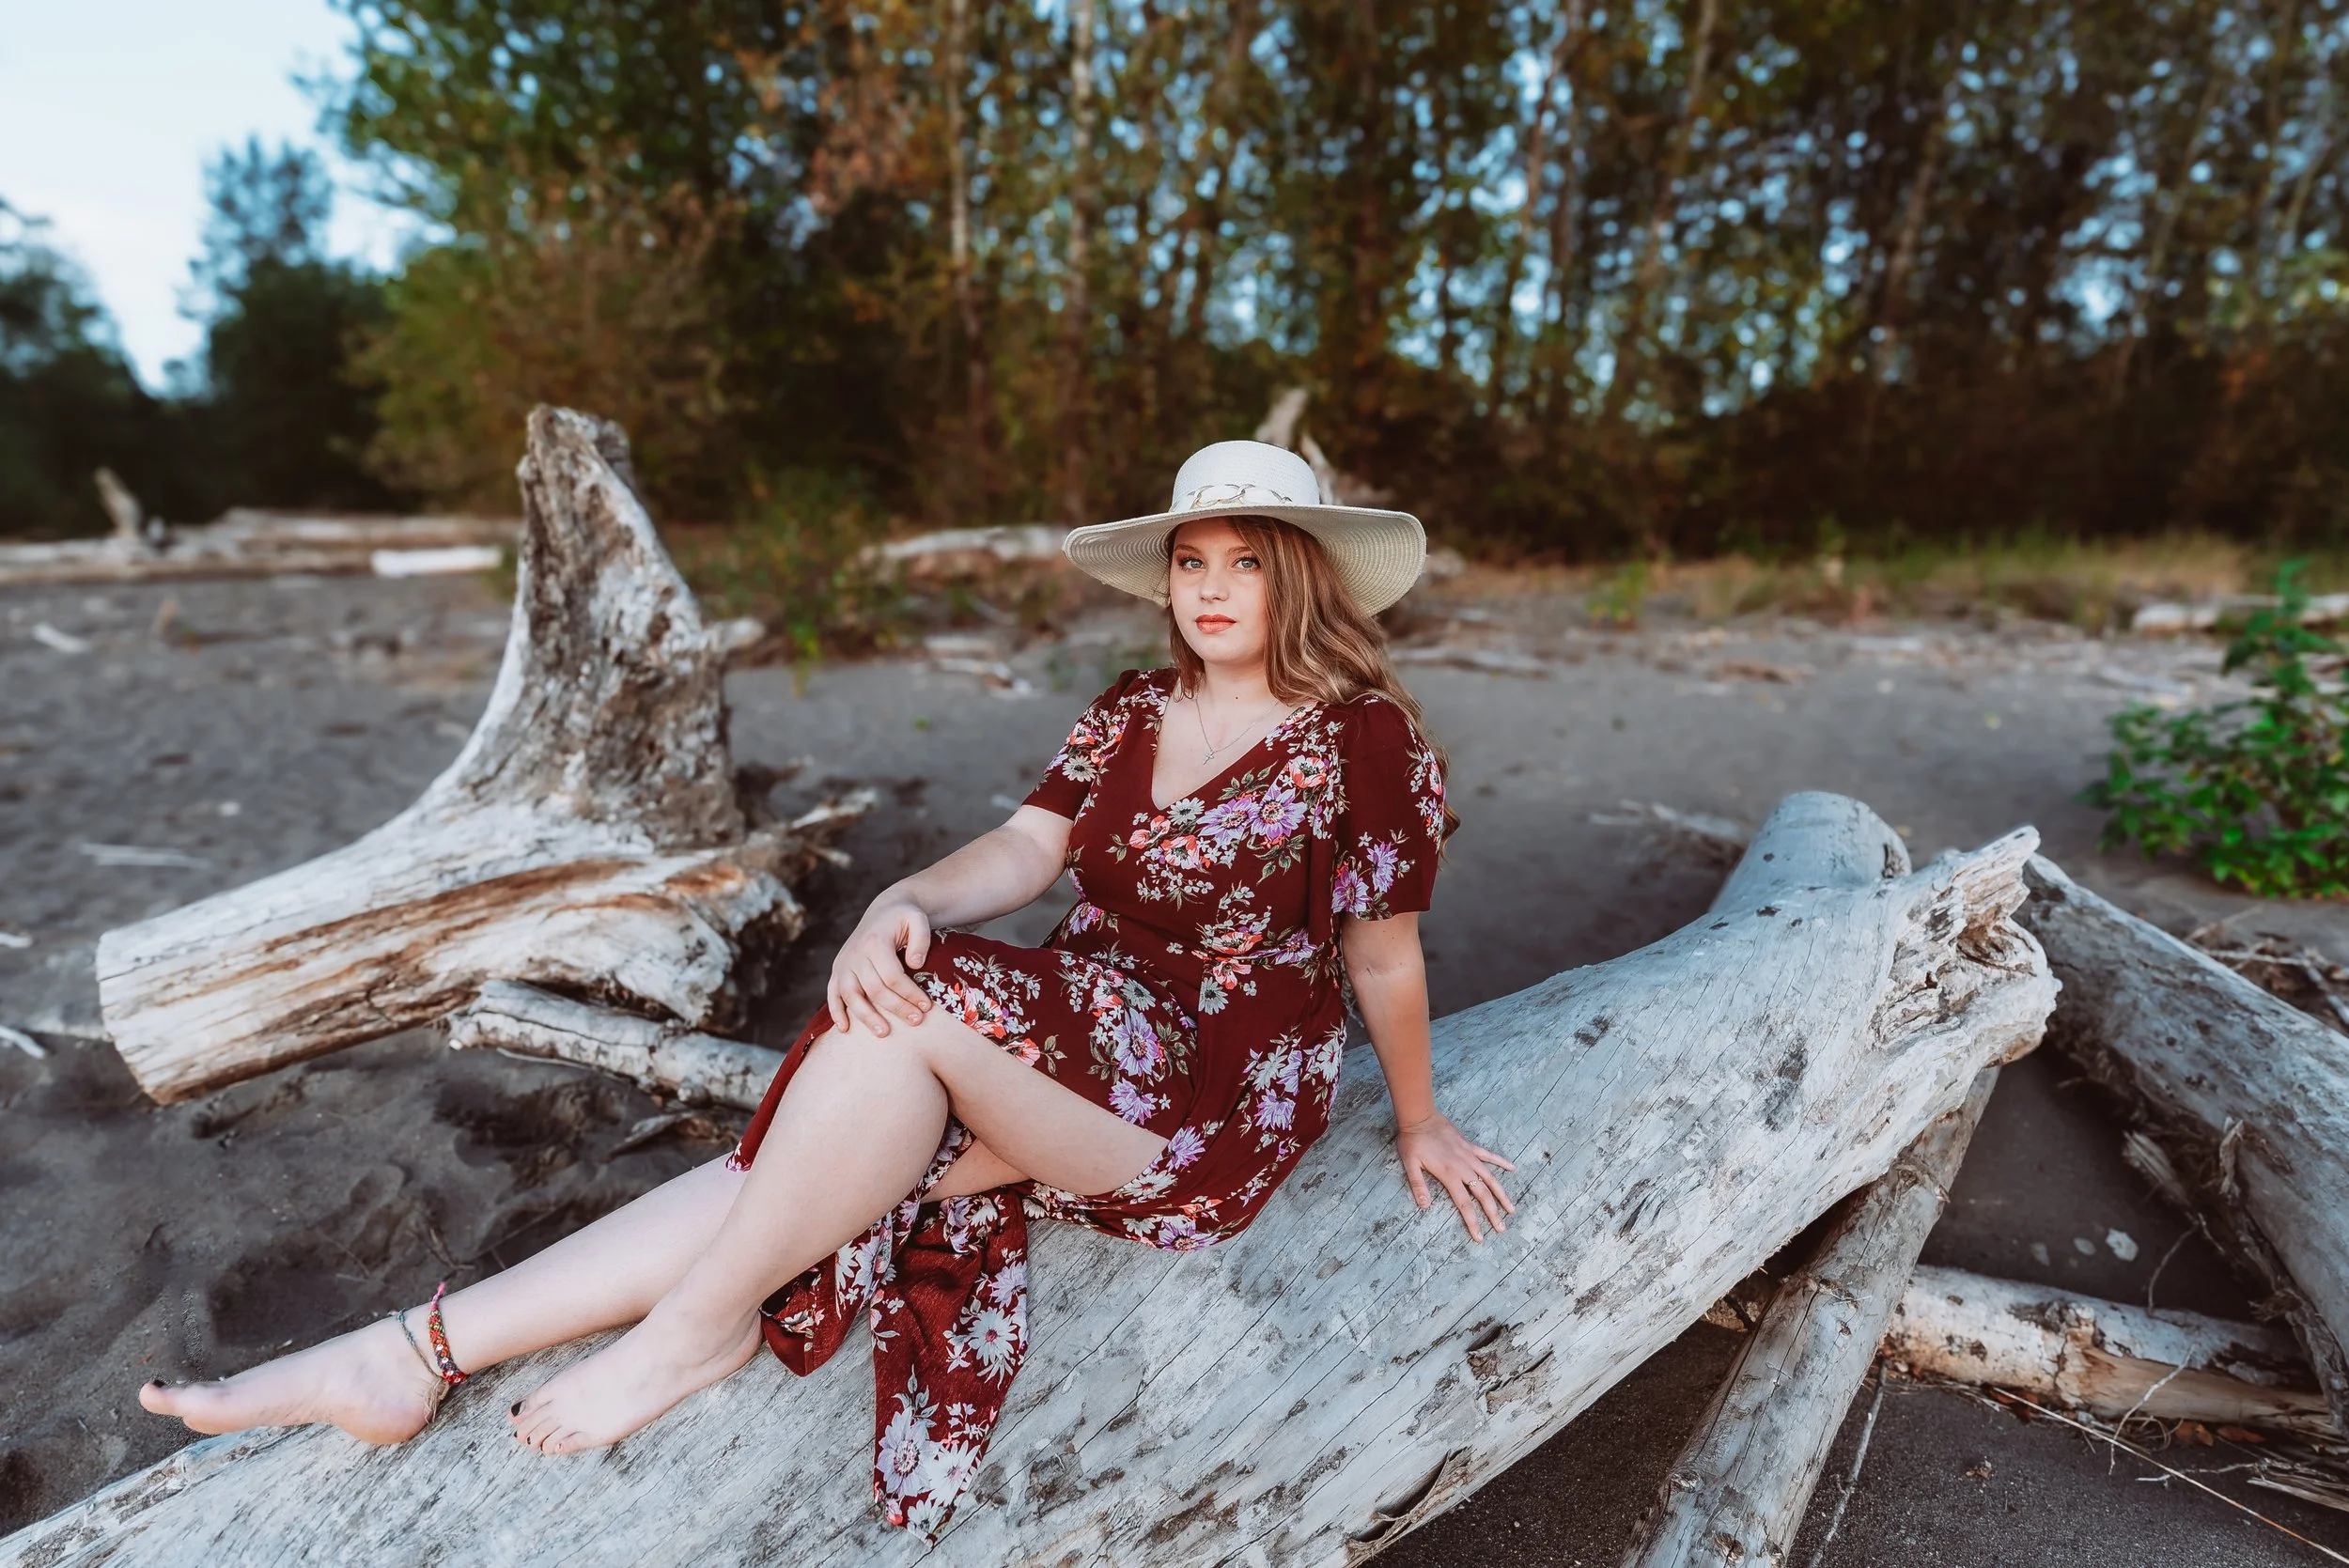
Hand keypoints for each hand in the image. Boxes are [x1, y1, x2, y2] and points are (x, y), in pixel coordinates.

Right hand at [827, 893, 934, 1036]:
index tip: (926, 1006)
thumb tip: (915, 965)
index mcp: (875, 942)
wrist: (884, 910)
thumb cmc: (905, 918)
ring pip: (851, 996)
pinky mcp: (837, 970)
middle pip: (874, 989)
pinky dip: (836, 1012)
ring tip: (884, 1033)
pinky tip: (845, 1029)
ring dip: (866, 1017)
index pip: (892, 976)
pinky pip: (833, 994)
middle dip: (897, 1008)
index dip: (910, 994)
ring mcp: (844, 963)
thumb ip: (921, 939)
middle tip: (916, 1021)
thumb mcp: (918, 919)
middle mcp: (856, 954)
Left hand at [1396, 1113, 1515, 1241]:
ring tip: (1511, 1209)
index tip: (1480, 1237)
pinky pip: (1489, 1155)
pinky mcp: (1471, 1146)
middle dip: (1493, 1213)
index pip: (1464, 1204)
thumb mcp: (1410, 1164)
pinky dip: (1501, 1162)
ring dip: (1502, 1194)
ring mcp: (1469, 1156)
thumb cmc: (1413, 1141)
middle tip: (1502, 1229)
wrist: (1420, 1116)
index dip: (1473, 1221)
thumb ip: (1418, 1185)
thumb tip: (1424, 1206)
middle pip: (1482, 1195)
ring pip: (1491, 1178)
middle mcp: (1464, 1168)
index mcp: (1449, 1175)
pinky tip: (1513, 1168)